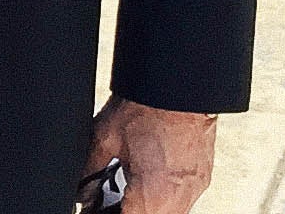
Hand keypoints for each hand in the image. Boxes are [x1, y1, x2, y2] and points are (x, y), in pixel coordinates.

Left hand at [89, 97, 216, 213]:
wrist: (181, 83)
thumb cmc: (148, 105)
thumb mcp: (105, 137)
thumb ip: (90, 170)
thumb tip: (82, 191)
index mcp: (153, 196)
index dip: (106, 213)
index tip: (97, 207)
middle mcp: (178, 199)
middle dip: (128, 209)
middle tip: (110, 199)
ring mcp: (194, 190)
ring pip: (167, 213)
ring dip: (147, 206)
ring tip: (130, 184)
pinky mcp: (202, 177)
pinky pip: (181, 199)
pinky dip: (163, 195)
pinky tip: (149, 177)